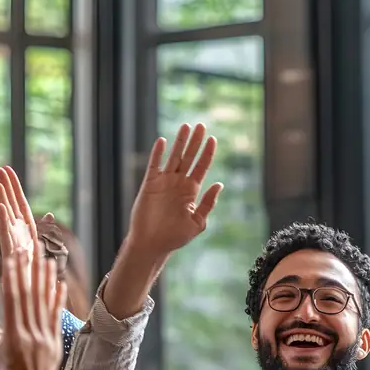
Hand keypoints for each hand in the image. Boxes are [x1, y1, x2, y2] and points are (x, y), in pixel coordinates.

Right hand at [0, 166, 50, 263]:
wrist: (32, 288)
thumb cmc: (36, 268)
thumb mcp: (43, 243)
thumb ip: (45, 228)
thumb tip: (50, 214)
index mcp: (26, 227)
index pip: (20, 201)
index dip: (14, 185)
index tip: (8, 169)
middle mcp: (17, 231)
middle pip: (11, 204)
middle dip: (6, 186)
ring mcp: (13, 240)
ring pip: (6, 216)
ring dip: (2, 200)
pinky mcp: (11, 252)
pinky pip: (6, 234)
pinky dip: (3, 221)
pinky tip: (1, 207)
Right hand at [1, 249, 65, 369]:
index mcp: (13, 337)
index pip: (13, 300)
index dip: (13, 277)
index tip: (12, 258)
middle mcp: (30, 334)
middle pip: (29, 296)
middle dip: (28, 271)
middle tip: (29, 250)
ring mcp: (45, 337)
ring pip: (44, 303)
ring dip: (45, 280)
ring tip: (47, 260)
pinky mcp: (55, 342)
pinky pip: (56, 317)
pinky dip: (58, 300)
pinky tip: (59, 284)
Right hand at [127, 123, 222, 256]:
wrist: (152, 244)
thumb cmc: (175, 237)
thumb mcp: (197, 222)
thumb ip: (208, 203)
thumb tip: (219, 184)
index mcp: (191, 191)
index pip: (201, 167)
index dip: (207, 153)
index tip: (212, 139)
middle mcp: (179, 183)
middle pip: (189, 157)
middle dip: (195, 141)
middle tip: (201, 125)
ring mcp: (164, 182)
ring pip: (174, 157)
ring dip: (180, 142)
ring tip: (186, 126)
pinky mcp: (150, 184)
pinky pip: (154, 166)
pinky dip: (158, 154)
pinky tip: (163, 141)